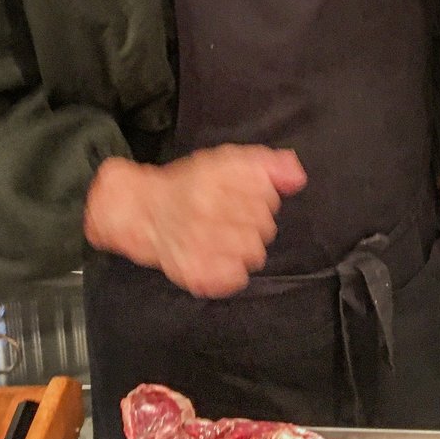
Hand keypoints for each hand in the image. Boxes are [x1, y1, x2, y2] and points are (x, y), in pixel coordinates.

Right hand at [84, 144, 306, 297]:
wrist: (141, 211)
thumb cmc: (191, 185)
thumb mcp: (228, 160)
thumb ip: (268, 164)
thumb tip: (297, 178)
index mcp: (218, 176)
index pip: (268, 195)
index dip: (259, 196)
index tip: (239, 195)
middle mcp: (208, 208)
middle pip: (265, 226)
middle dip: (252, 222)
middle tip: (226, 217)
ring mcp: (200, 242)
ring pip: (255, 253)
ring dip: (244, 247)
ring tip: (222, 237)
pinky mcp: (195, 271)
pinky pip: (236, 277)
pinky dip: (231, 270)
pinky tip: (217, 255)